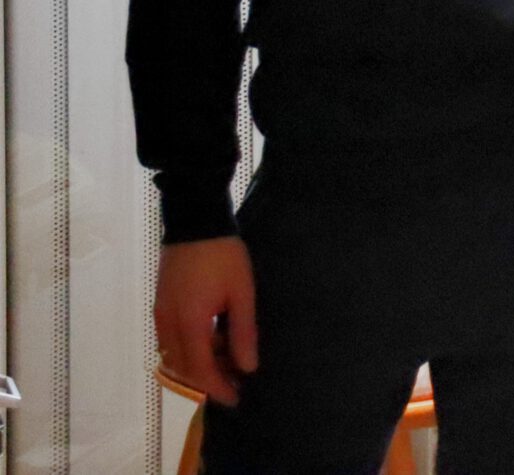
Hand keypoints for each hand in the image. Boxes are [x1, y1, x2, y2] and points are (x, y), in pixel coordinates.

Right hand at [156, 237, 257, 406]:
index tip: (235, 399)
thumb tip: (248, 367)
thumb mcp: (242, 293)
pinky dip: (190, 348)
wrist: (194, 221)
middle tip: (236, 381)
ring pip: (174, 356)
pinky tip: (214, 339)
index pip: (199, 370)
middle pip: (183, 368)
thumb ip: (243, 332)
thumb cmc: (224, 256)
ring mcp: (160, 315)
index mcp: (189, 324)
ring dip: (199, 364)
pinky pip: (170, 340)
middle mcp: (167, 324)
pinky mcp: (160, 305)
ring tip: (229, 359)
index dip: (217, 388)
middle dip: (208, 380)